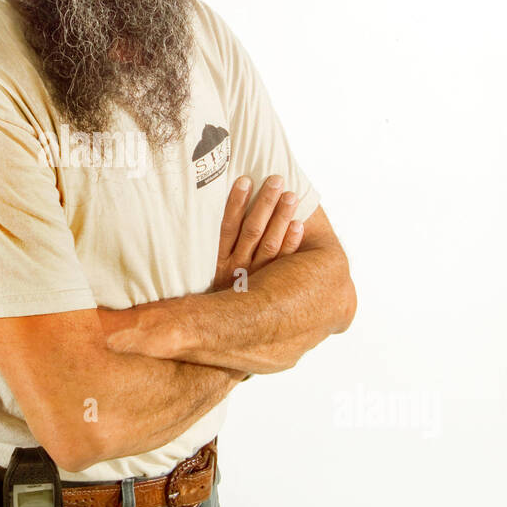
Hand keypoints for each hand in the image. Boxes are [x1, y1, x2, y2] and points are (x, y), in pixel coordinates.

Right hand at [210, 174, 303, 291]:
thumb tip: (215, 206)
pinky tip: (299, 225)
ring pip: (269, 245)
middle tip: (276, 180)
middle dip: (264, 204)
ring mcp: (254, 279)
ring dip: (280, 218)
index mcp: (217, 261)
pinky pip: (283, 263)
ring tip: (291, 195)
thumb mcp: (207, 269)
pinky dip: (291, 243)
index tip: (245, 180)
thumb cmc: (215, 292)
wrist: (220, 326)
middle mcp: (235, 269)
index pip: (227, 226)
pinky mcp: (271, 288)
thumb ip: (215, 244)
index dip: (236, 203)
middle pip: (252, 231)